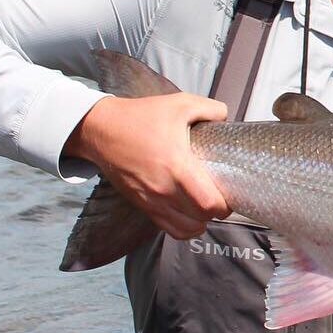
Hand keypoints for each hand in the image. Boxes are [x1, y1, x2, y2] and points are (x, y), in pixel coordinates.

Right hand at [66, 93, 230, 238]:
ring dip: (200, 221)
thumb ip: (210, 108)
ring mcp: (151, 201)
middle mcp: (164, 190)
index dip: (225, 204)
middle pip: (201, 219)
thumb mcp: (180, 103)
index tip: (230, 192)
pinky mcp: (142, 205)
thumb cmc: (142, 117)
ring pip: (186, 229)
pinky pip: (169, 229)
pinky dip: (184, 227)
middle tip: (221, 196)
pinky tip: (189, 213)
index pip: (208, 204)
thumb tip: (226, 117)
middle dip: (217, 211)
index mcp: (177, 166)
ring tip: (205, 205)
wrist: (101, 130)